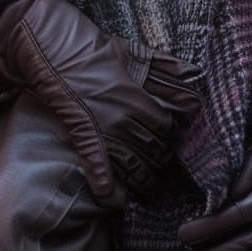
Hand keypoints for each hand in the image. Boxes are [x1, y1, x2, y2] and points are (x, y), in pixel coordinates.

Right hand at [0, 0, 200, 204]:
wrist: (56, 49)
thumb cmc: (96, 49)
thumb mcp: (136, 53)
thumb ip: (166, 67)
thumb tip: (195, 74)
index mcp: (139, 97)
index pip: (164, 126)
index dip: (168, 136)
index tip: (168, 141)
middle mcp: (125, 116)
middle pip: (153, 148)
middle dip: (160, 159)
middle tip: (161, 165)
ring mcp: (104, 128)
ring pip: (133, 163)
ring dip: (143, 179)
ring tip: (148, 188)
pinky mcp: (83, 134)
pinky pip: (98, 166)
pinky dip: (107, 186)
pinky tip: (113, 201)